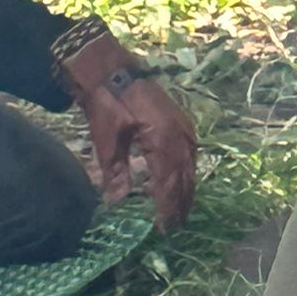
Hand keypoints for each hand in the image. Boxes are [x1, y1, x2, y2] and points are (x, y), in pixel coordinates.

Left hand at [62, 28, 198, 229]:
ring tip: (181, 211)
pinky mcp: (180, 120)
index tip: (164, 229)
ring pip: (190, 167)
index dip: (167, 208)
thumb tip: (117, 202)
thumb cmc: (106, 101)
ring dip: (186, 190)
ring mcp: (183, 126)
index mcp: (164, 140)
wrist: (109, 65)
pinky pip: (189, 153)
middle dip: (180, 204)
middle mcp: (180, 135)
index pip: (169, 184)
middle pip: (184, 179)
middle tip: (175, 228)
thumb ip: (114, 172)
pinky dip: (186, 171)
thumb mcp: (106, 139)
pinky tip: (181, 180)